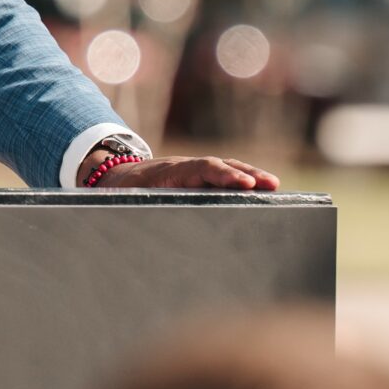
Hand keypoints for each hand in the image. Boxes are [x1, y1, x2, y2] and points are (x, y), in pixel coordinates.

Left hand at [86, 151, 279, 191]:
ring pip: (225, 168)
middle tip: (272, 184)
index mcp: (169, 171)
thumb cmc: (122, 191)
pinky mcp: (197, 178)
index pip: (202, 169)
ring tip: (274, 186)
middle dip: (247, 174)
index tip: (245, 185)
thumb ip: (137, 208)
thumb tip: (146, 222)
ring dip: (249, 175)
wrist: (114, 175)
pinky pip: (222, 176)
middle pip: (220, 165)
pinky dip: (241, 179)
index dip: (225, 176)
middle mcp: (186, 167)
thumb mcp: (125, 199)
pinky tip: (260, 191)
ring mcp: (193, 170)